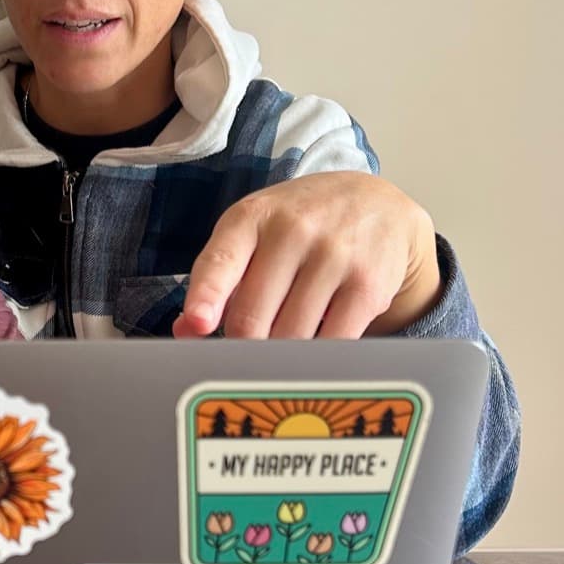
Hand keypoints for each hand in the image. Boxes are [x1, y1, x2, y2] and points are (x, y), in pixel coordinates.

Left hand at [171, 171, 439, 339]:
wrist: (377, 204)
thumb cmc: (301, 224)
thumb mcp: (253, 232)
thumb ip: (217, 277)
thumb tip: (186, 330)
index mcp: (252, 217)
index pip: (222, 261)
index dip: (207, 297)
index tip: (198, 325)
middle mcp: (293, 230)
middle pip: (252, 316)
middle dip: (241, 345)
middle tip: (243, 351)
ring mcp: (334, 256)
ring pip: (290, 336)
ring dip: (279, 355)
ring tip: (283, 341)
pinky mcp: (367, 286)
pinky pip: (331, 342)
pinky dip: (316, 358)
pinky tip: (314, 349)